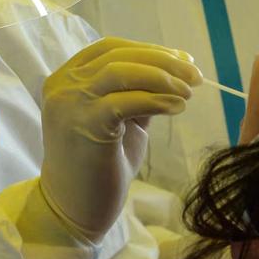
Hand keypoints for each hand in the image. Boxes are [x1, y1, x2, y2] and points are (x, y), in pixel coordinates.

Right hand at [40, 38, 200, 240]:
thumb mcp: (118, 120)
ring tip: (188, 91)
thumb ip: (136, 93)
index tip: (184, 60)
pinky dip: (156, 99)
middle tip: (195, 75)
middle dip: (163, 61)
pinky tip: (177, 107)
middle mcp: (63, 86)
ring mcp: (70, 103)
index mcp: (66, 79)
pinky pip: (127, 101)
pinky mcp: (85, 124)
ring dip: (162, 77)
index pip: (110, 48)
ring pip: (121, 71)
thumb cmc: (97, 166)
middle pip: (118, 55)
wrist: (72, 210)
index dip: (150, 50)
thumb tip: (176, 71)